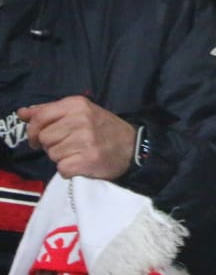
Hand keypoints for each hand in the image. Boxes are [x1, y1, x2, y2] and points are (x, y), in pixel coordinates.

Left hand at [18, 96, 137, 179]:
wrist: (133, 146)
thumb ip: (49, 111)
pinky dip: (69, 170)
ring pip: (52, 154)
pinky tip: (82, 163)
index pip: (39, 117)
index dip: (33, 130)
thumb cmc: (103, 129)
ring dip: (61, 157)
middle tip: (68, 145)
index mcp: (77, 104)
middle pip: (44, 138)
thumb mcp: (80, 112)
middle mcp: (81, 119)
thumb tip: (22, 112)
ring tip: (78, 152)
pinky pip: (61, 169)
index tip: (38, 138)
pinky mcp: (87, 160)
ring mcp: (85, 140)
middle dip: (51, 145)